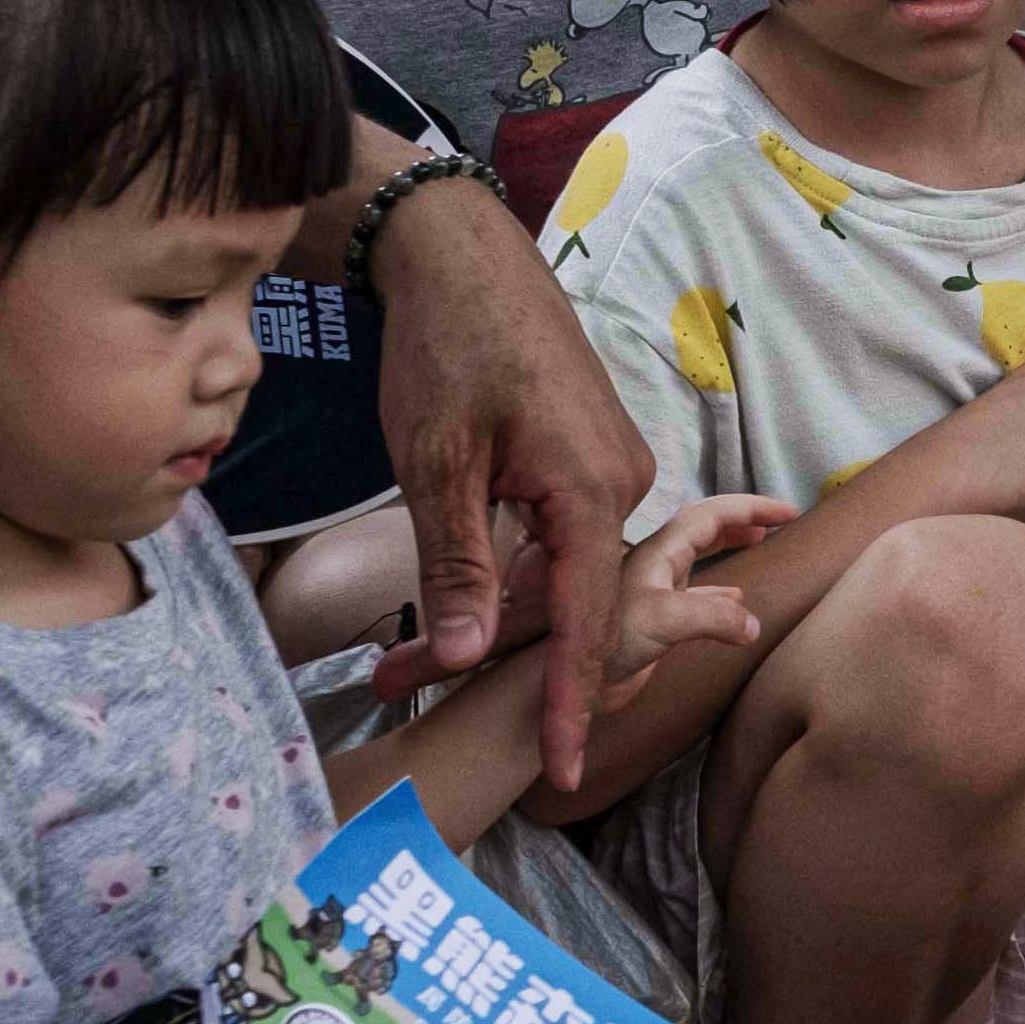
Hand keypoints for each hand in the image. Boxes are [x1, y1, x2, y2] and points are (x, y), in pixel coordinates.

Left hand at [364, 167, 663, 801]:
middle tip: (401, 692)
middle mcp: (623, 480)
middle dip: (503, 658)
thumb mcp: (435, 462)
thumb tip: (461, 655)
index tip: (563, 768)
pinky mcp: (591, 452)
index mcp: (592, 488)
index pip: (588, 620)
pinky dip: (518, 569)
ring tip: (410, 653)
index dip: (570, 701)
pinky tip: (471, 589)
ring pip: (564, 569)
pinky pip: (564, 534)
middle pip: (573, 600)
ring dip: (502, 612)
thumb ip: (455, 563)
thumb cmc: (446, 347)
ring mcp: (613, 464)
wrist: (461, 255)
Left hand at [591, 490, 794, 697]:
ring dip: (728, 547)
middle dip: (741, 520)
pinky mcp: (653, 620)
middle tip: (779, 521)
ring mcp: (654, 590)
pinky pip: (695, 593)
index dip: (751, 509)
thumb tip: (753, 624)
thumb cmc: (604, 643)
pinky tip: (735, 599)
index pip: (712, 515)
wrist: (565, 684)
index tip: (788, 513)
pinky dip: (719, 589)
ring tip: (758, 543)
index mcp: (660, 551)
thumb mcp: (662, 620)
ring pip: (699, 558)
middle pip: (705, 528)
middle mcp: (657, 564)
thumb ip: (711, 617)